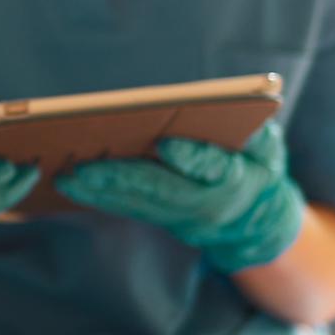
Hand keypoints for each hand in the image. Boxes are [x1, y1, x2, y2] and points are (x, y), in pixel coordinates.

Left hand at [57, 121, 305, 273]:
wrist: (256, 223)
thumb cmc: (259, 169)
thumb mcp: (268, 148)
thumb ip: (256, 132)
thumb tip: (235, 111)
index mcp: (237, 180)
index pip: (214, 169)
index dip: (192, 157)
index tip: (167, 143)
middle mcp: (206, 204)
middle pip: (161, 190)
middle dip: (121, 178)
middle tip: (84, 167)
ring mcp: (181, 217)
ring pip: (138, 204)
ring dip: (99, 192)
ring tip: (65, 177)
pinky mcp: (161, 219)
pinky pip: (128, 209)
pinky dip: (99, 198)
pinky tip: (71, 185)